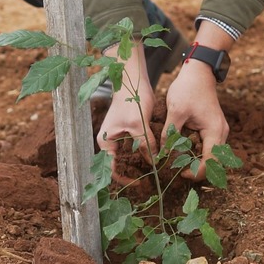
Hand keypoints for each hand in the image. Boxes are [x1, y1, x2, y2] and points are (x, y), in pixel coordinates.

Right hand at [97, 44, 156, 185]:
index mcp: (106, 143)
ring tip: (156, 171)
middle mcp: (111, 142)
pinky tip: (157, 157)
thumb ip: (145, 144)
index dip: (125, 180)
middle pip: (121, 165)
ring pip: (130, 158)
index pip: (111, 170)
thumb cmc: (130, 99)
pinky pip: (136, 148)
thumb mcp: (138, 124)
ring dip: (142, 164)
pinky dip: (145, 153)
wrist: (132, 79)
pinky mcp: (130, 132)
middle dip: (135, 173)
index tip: (140, 184)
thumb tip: (154, 163)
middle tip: (151, 180)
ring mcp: (120, 137)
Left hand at [162, 58, 228, 181]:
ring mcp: (218, 131)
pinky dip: (197, 154)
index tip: (180, 174)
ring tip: (179, 166)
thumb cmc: (188, 89)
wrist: (198, 71)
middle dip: (198, 171)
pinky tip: (183, 155)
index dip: (196, 173)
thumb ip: (170, 134)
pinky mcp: (212, 129)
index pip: (211, 162)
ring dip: (198, 164)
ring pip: (212, 156)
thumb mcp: (176, 111)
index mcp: (214, 131)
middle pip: (214, 163)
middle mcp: (221, 134)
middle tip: (178, 173)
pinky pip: (208, 147)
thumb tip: (161, 155)